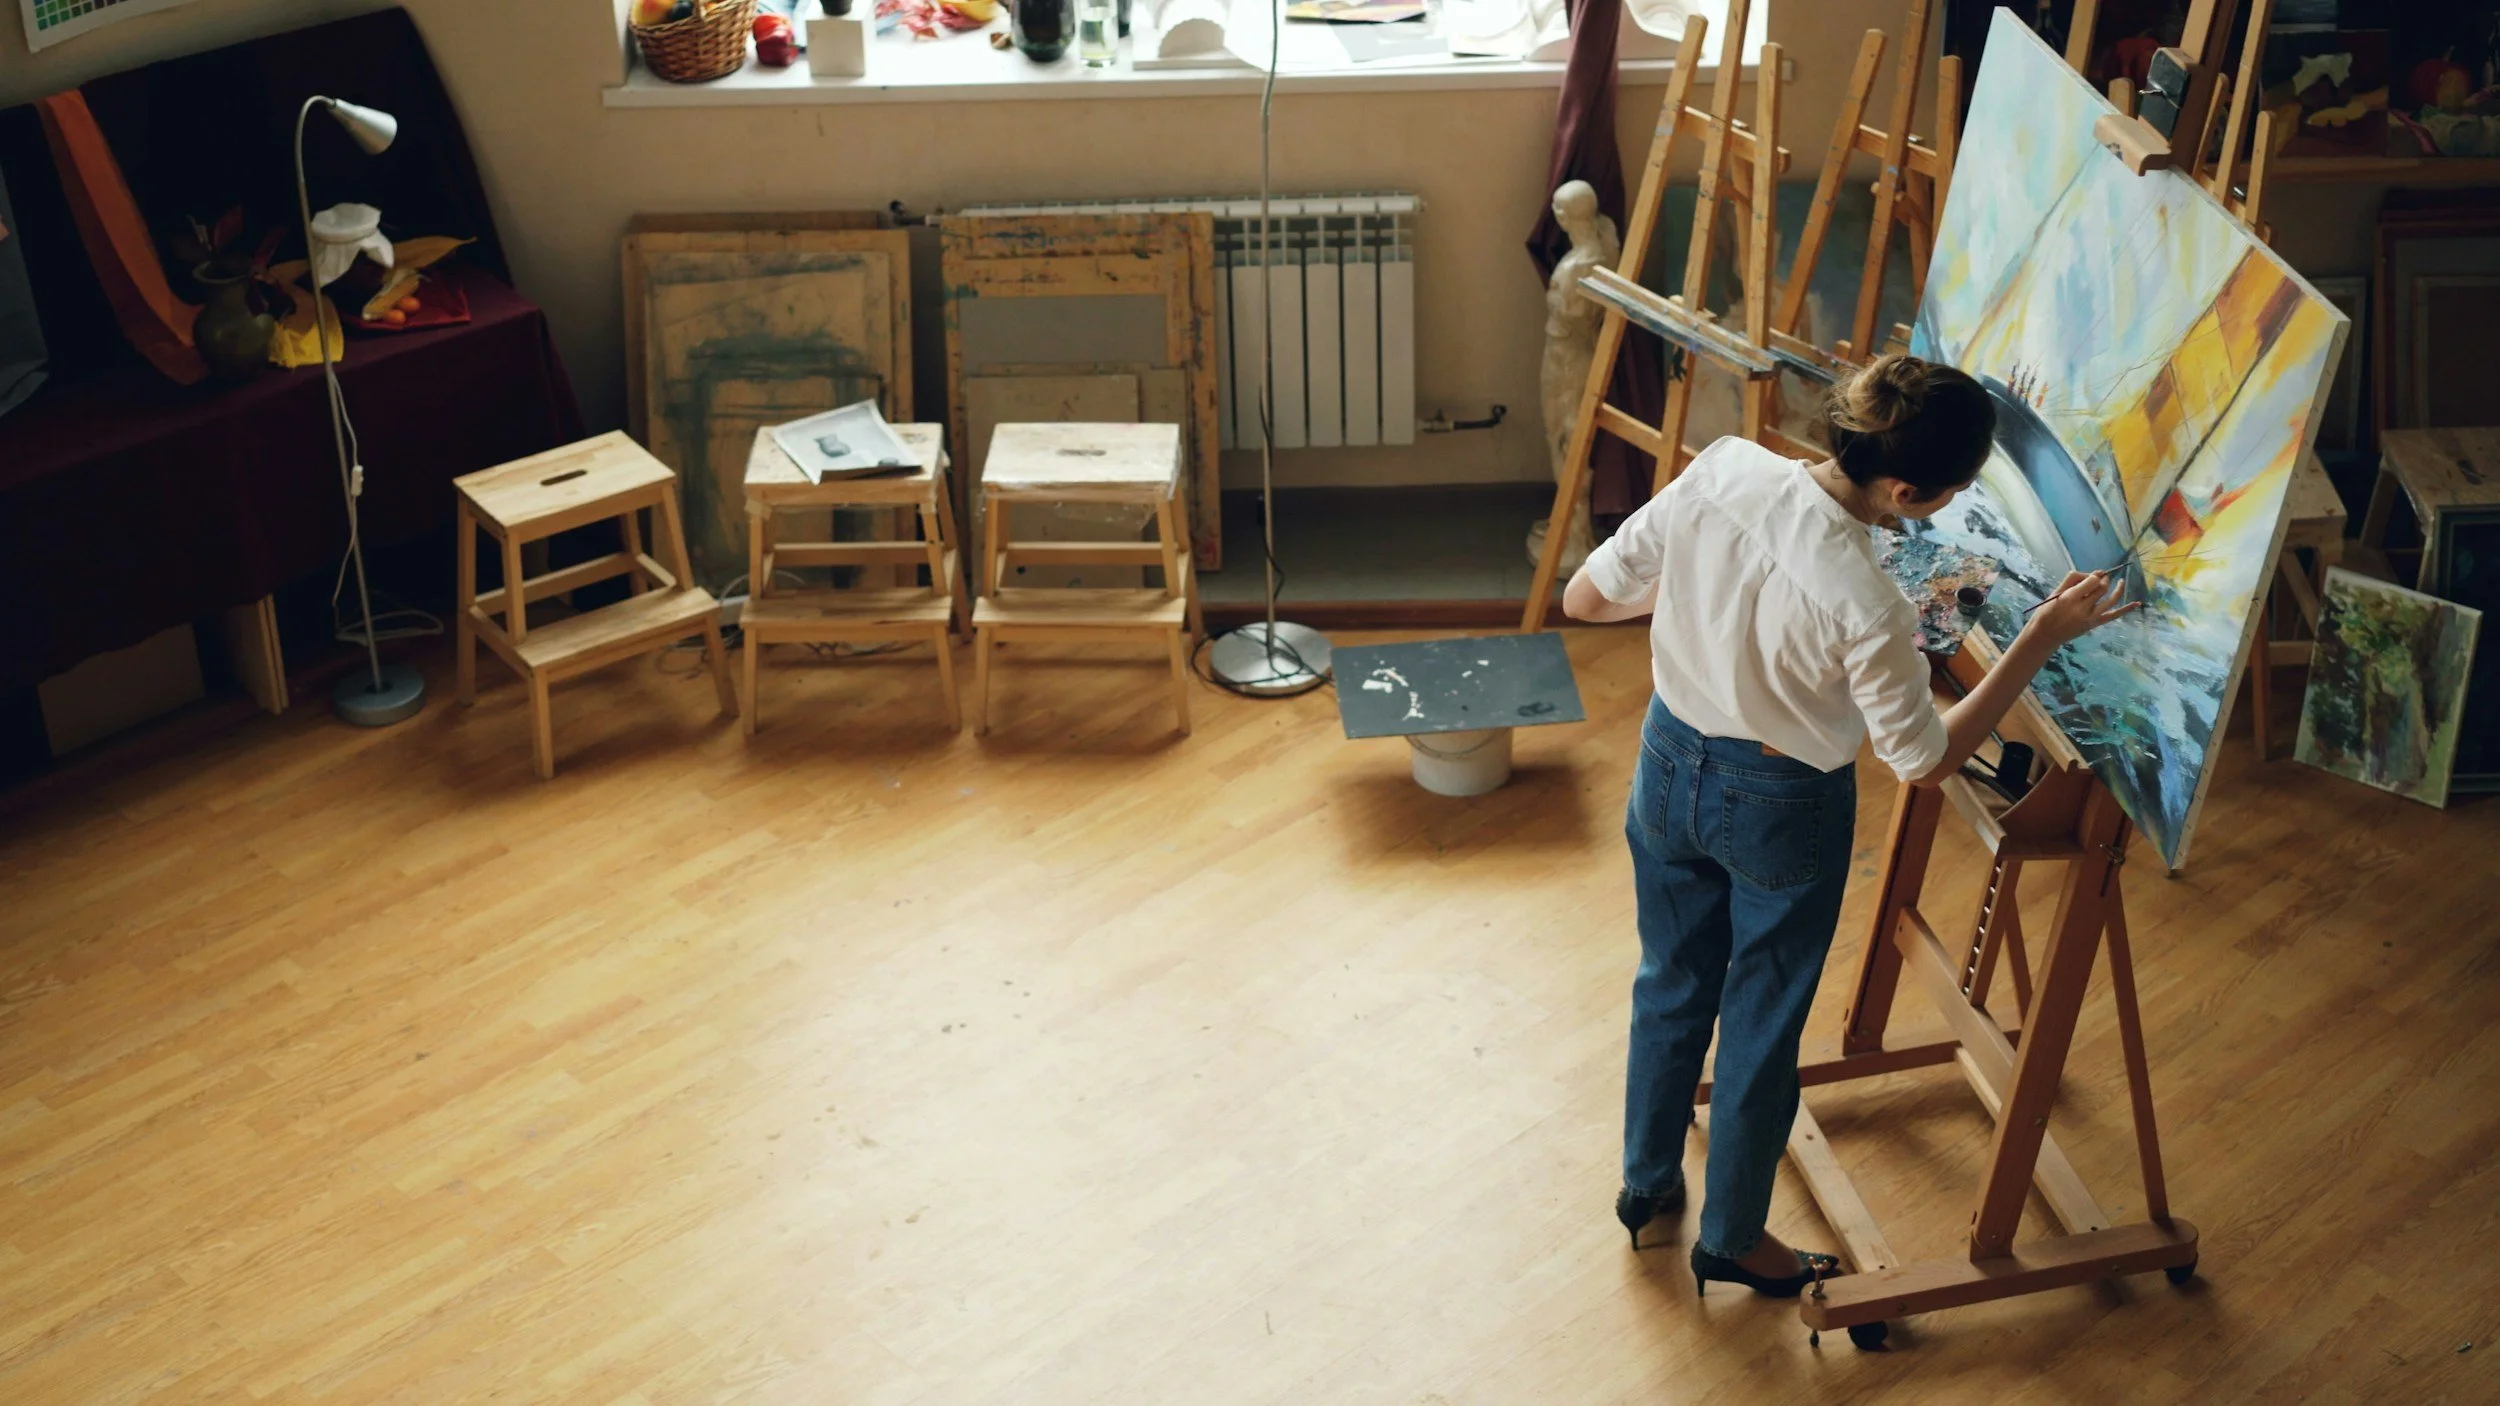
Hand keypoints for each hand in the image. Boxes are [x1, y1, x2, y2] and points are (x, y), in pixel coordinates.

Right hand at [2022, 569, 2139, 648]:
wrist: (2045, 635)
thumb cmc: (2047, 611)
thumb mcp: (2055, 592)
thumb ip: (2072, 580)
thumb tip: (2092, 573)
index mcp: (2071, 598)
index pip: (2092, 581)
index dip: (2095, 575)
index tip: (2093, 575)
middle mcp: (2083, 608)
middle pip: (2102, 588)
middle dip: (2104, 580)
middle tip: (2101, 578)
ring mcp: (2091, 617)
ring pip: (2111, 599)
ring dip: (2117, 588)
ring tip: (2119, 582)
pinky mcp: (2095, 624)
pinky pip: (2114, 615)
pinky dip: (2126, 609)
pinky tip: (2138, 603)